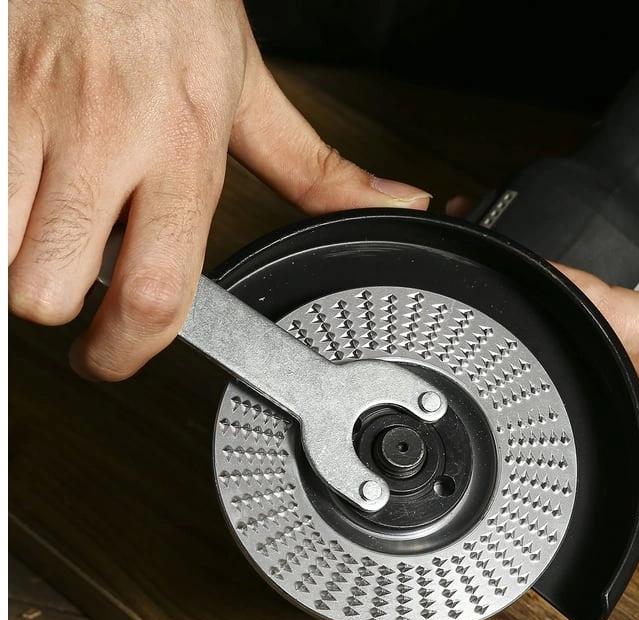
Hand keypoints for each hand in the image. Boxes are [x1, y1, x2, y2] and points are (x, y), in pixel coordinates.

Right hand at [9, 0, 430, 380]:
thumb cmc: (169, 1)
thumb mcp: (250, 89)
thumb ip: (317, 171)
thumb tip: (393, 204)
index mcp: (181, 151)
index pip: (153, 294)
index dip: (125, 352)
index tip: (112, 358)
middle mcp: (102, 139)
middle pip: (47, 291)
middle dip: (55, 307)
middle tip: (72, 288)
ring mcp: (23, 113)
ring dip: (11, 258)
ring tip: (36, 230)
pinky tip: (13, 187)